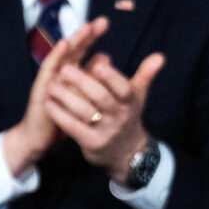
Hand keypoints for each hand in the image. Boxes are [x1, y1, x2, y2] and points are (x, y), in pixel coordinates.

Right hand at [1, 18, 106, 174]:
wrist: (40, 138)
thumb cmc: (62, 118)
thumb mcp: (83, 97)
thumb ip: (93, 77)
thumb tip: (107, 57)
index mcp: (70, 74)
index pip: (82, 50)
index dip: (92, 37)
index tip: (104, 23)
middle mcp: (59, 73)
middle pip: (74, 49)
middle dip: (86, 34)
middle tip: (101, 21)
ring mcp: (50, 79)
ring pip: (63, 56)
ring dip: (74, 41)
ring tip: (85, 28)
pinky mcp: (42, 87)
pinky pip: (49, 69)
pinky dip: (57, 55)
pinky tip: (65, 45)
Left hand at [44, 46, 165, 182]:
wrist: (126, 153)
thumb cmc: (127, 116)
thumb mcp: (138, 96)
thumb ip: (146, 75)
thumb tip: (160, 56)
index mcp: (130, 101)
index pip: (123, 88)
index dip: (111, 77)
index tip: (98, 63)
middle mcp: (119, 116)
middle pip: (101, 97)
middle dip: (83, 82)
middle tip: (65, 69)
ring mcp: (105, 131)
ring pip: (84, 112)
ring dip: (66, 97)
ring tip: (51, 84)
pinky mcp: (91, 143)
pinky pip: (73, 128)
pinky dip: (60, 115)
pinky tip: (49, 104)